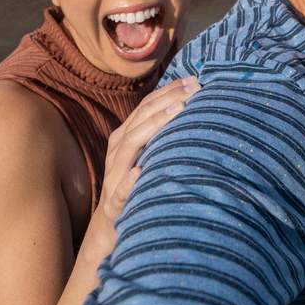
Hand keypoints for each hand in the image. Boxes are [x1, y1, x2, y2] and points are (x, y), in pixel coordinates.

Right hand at [91, 77, 199, 252]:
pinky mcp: (115, 202)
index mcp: (125, 137)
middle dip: (168, 100)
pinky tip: (140, 171)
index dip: (169, 91)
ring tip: (177, 111)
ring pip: (131, 145)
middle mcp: (117, 151)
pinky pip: (121, 190)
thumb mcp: (146, 153)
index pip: (147, 106)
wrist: (110, 225)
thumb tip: (190, 107)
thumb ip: (160, 133)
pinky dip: (130, 180)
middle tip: (194, 88)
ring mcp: (114, 175)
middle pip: (141, 118)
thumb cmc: (136, 182)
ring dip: (154, 126)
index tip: (194, 80)